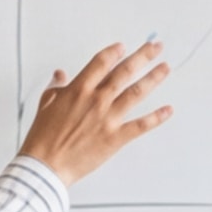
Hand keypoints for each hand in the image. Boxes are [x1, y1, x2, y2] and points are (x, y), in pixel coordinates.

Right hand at [16, 42, 174, 182]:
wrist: (46, 165)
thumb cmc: (43, 137)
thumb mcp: (46, 104)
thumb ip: (56, 87)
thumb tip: (60, 74)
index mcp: (78, 89)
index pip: (102, 62)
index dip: (115, 52)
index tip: (124, 47)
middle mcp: (97, 100)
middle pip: (125, 72)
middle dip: (143, 56)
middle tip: (155, 47)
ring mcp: (108, 118)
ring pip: (136, 93)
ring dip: (153, 78)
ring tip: (165, 68)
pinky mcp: (116, 137)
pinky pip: (141, 125)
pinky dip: (156, 117)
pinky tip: (168, 110)